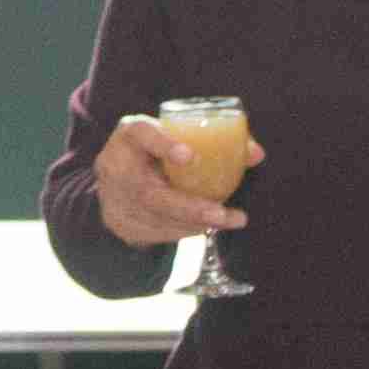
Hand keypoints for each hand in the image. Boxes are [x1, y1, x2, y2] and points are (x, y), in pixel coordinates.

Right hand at [86, 112, 252, 250]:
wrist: (115, 179)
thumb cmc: (156, 152)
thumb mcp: (175, 138)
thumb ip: (215, 143)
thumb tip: (256, 154)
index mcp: (130, 135)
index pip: (142, 134)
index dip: (163, 145)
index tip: (189, 155)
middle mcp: (115, 165)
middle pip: (149, 192)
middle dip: (189, 207)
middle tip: (222, 214)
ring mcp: (112, 197)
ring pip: (154, 217)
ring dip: (192, 223)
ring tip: (223, 220)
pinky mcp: (117, 222)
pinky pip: (152, 233)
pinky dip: (181, 231)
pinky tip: (201, 227)